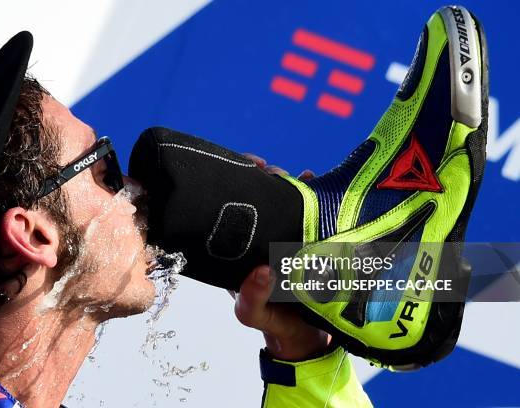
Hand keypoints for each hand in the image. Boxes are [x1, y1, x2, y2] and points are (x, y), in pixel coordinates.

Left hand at [232, 154, 329, 360]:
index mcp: (241, 253)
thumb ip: (253, 300)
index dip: (236, 186)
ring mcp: (284, 240)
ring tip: (300, 175)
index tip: (249, 171)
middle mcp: (260, 241)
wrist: (310, 340)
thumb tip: (261, 271)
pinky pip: (309, 213)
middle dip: (265, 180)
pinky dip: (314, 195)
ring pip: (284, 203)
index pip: (233, 211)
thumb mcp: (257, 316)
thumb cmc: (278, 326)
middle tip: (274, 170)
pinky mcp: (308, 242)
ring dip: (290, 184)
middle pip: (258, 201)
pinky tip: (317, 180)